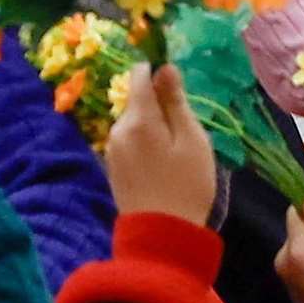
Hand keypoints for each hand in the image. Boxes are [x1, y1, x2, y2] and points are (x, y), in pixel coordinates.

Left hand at [101, 65, 216, 224]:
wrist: (162, 235)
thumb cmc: (187, 185)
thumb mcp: (192, 140)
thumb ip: (176, 101)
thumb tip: (165, 67)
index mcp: (138, 119)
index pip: (138, 76)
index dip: (157, 74)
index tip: (177, 90)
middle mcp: (118, 128)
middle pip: (137, 101)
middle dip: (158, 107)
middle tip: (184, 135)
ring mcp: (112, 148)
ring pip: (133, 122)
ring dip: (152, 127)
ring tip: (175, 155)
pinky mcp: (112, 166)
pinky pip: (129, 141)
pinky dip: (144, 144)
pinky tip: (160, 167)